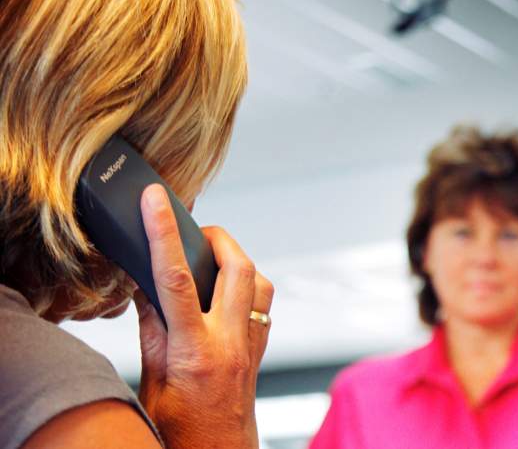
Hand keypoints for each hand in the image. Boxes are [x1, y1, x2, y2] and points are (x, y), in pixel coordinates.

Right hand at [134, 184, 273, 448]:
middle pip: (238, 267)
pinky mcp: (261, 346)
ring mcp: (252, 342)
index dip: (164, 232)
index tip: (156, 200)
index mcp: (196, 350)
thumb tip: (145, 286)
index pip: (176, 278)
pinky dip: (246, 284)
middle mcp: (232, 340)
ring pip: (260, 280)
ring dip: (237, 260)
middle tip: (197, 228)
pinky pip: (263, 300)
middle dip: (219, 237)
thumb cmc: (181, 430)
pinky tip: (225, 289)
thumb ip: (152, 331)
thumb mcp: (152, 382)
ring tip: (210, 258)